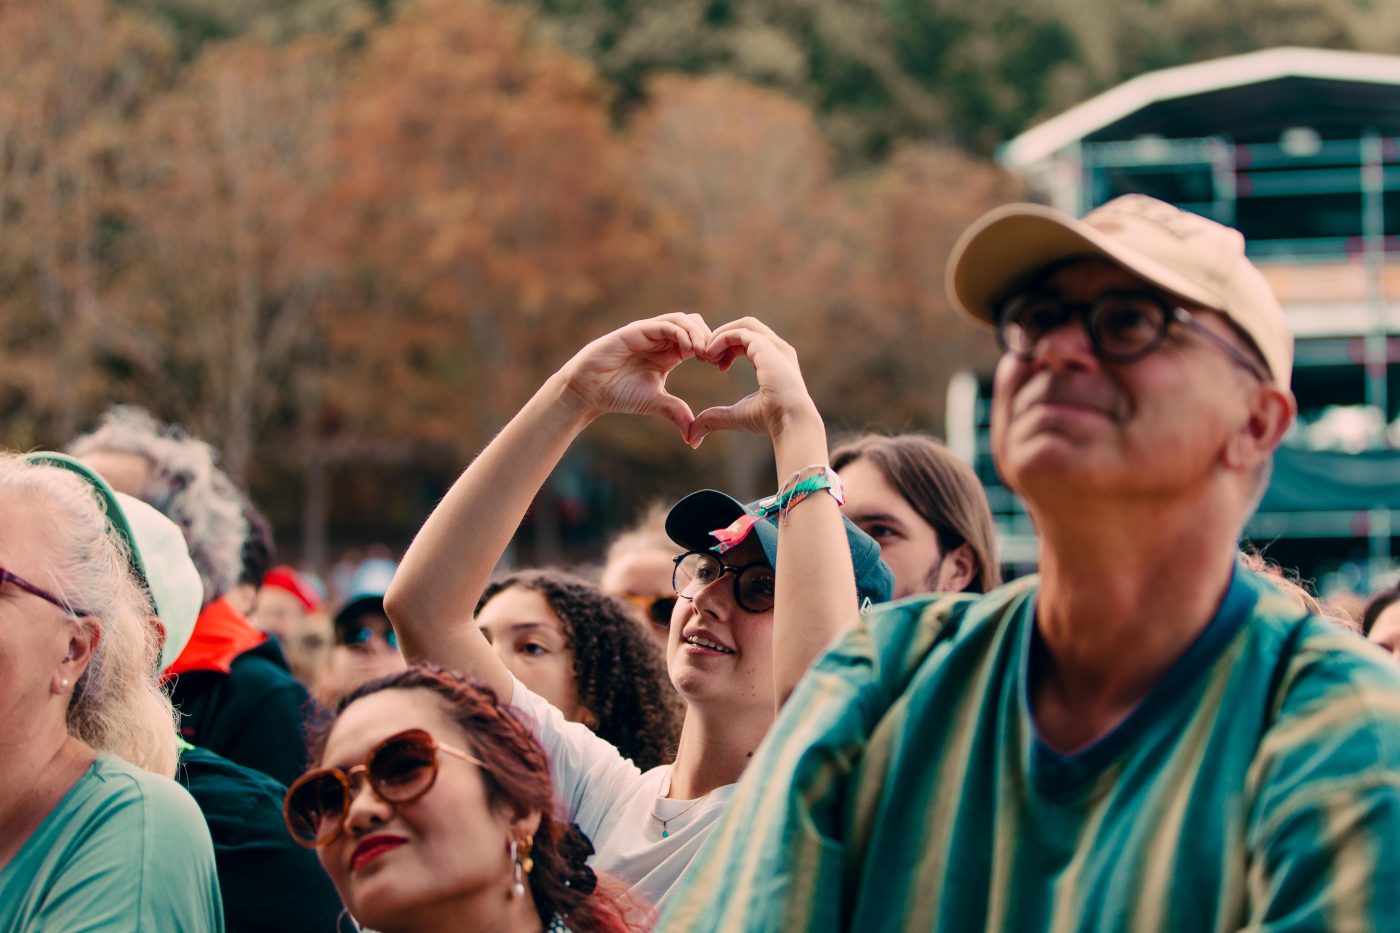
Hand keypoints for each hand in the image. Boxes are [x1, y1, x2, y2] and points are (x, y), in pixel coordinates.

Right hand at [557, 312, 710, 436]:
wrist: (589, 390)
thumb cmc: (619, 394)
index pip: (698, 340)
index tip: (720, 366)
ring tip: (704, 353)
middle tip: (714, 358)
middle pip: (695, 324)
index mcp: (669, 353)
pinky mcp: (637, 330)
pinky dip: (681, 333)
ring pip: (683, 320)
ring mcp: (649, 332)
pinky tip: (688, 350)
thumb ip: (676, 412)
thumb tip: (694, 438)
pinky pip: (665, 325)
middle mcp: (661, 339)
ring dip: (698, 333)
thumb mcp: (655, 403)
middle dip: (709, 337)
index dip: (713, 349)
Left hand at [687, 318, 819, 447]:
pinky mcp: (766, 346)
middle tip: (705, 355)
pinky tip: (709, 355)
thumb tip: (693, 435)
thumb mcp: (736, 416)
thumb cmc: (770, 421)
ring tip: (705, 353)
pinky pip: (738, 333)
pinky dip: (721, 339)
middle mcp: (778, 349)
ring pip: (743, 325)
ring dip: (721, 335)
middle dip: (724, 337)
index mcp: (776, 362)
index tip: (714, 365)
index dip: (729, 349)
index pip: (750, 342)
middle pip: (748, 327)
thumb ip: (715, 418)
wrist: (790, 422)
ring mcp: (774, 345)